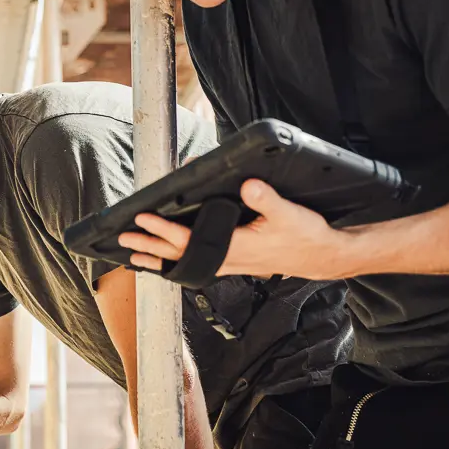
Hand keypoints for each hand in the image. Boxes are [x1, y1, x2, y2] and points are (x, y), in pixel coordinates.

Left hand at [117, 179, 355, 279]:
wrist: (323, 256)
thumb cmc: (307, 235)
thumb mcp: (290, 213)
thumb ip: (268, 199)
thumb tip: (247, 184)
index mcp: (236, 248)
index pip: (191, 239)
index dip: (164, 229)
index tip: (143, 218)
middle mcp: (229, 260)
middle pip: (180, 255)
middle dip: (150, 247)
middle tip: (124, 239)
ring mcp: (231, 263)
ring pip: (186, 262)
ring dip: (159, 258)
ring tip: (133, 255)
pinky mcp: (235, 262)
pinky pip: (198, 263)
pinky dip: (177, 261)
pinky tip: (165, 258)